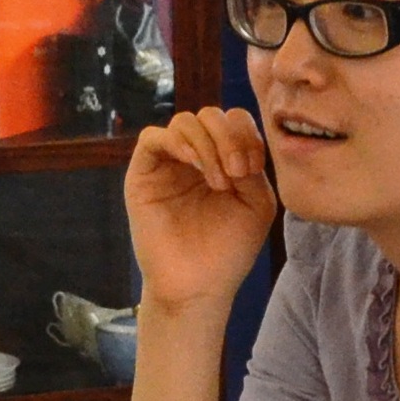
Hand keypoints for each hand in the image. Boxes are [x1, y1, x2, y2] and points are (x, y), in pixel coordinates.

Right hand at [125, 105, 278, 310]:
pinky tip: (193, 164)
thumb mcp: (257, 203)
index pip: (234, 121)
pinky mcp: (143, 174)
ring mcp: (168, 165)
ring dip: (207, 143)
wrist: (198, 285)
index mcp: (223, 160)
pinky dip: (177, 142)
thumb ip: (253, 164)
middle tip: (236, 173)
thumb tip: (237, 141)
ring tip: (217, 180)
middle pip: (210, 115)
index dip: (245, 135)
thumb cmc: (228, 250)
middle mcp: (194, 158)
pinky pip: (152, 137)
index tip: (250, 170)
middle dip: (228, 138)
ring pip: (184, 121)